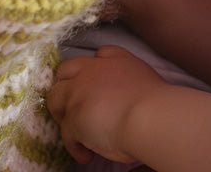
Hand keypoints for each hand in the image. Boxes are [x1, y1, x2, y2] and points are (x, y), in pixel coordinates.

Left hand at [48, 45, 210, 170]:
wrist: (149, 115)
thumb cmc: (155, 102)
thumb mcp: (143, 78)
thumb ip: (126, 80)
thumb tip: (122, 99)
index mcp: (115, 60)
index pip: (98, 55)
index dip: (94, 69)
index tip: (96, 85)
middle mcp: (93, 70)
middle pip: (66, 70)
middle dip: (67, 86)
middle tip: (77, 106)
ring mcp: (79, 92)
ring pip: (55, 98)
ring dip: (63, 114)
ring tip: (76, 132)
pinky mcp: (72, 117)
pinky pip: (65, 133)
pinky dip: (75, 146)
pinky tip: (86, 156)